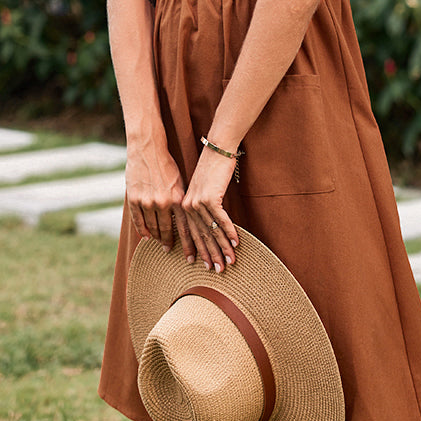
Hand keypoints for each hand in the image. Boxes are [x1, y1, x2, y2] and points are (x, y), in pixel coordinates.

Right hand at [126, 147, 194, 261]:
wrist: (148, 149)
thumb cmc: (166, 165)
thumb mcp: (180, 182)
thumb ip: (181, 202)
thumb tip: (186, 220)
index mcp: (178, 198)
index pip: (184, 227)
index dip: (188, 244)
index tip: (190, 257)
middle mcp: (163, 202)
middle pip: (167, 230)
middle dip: (169, 243)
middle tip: (170, 251)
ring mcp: (147, 202)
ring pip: (152, 227)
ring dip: (157, 237)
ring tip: (160, 242)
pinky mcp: (134, 199)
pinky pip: (138, 221)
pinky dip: (143, 230)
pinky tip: (147, 236)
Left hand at [181, 148, 238, 271]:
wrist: (217, 150)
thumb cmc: (212, 168)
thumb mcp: (202, 189)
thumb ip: (202, 205)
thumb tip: (209, 221)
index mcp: (184, 205)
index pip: (189, 232)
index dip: (195, 249)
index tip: (199, 264)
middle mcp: (188, 206)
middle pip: (201, 235)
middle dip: (210, 254)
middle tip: (217, 270)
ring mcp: (198, 202)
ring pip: (211, 230)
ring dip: (222, 248)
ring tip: (230, 261)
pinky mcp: (210, 197)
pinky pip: (221, 219)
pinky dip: (229, 232)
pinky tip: (236, 243)